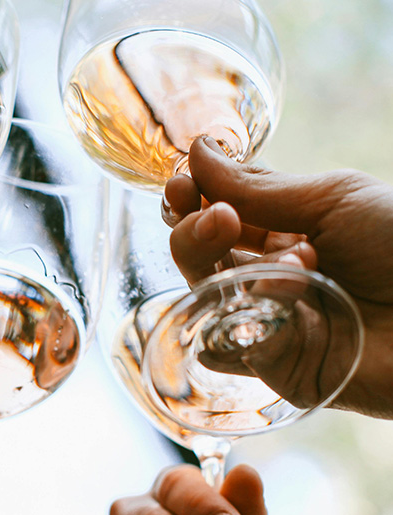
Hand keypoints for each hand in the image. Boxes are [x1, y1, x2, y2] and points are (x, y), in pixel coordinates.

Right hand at [165, 136, 392, 417]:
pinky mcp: (273, 363)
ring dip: (220, 264)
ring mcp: (265, 317)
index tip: (183, 183)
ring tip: (283, 254)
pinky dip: (257, 309)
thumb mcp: (331, 199)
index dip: (190, 196)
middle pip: (196, 251)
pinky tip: (297, 292)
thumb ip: (257, 186)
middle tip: (216, 215)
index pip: (213, 209)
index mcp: (281, 227)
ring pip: (202, 293)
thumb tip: (195, 151)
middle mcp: (266, 271)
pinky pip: (230, 340)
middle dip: (193, 228)